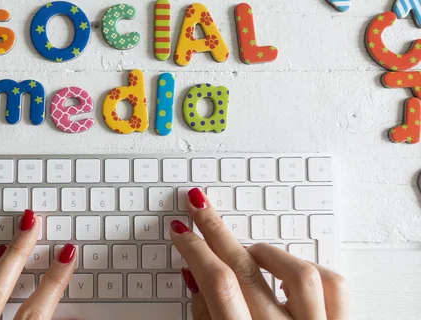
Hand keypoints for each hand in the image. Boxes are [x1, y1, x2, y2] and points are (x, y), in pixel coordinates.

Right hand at [171, 188, 347, 319]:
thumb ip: (206, 317)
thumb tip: (195, 276)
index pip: (217, 284)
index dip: (194, 250)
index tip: (182, 231)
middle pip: (247, 269)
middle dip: (216, 231)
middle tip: (199, 206)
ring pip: (298, 271)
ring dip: (266, 252)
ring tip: (249, 251)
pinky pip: (333, 284)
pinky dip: (309, 267)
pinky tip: (286, 268)